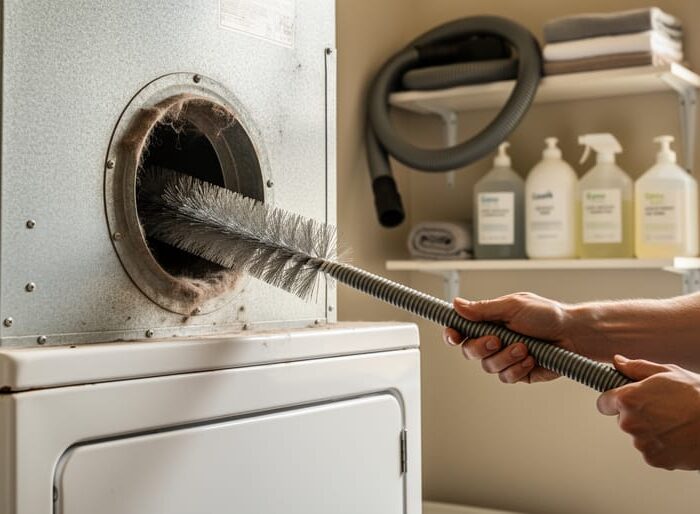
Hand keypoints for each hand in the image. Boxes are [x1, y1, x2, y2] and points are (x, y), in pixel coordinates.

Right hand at [442, 293, 577, 383]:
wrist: (573, 334)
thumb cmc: (547, 315)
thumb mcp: (512, 306)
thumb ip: (483, 309)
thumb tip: (457, 304)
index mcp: (489, 322)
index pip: (461, 330)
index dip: (452, 334)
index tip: (453, 335)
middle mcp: (494, 340)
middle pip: (469, 351)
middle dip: (481, 346)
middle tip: (497, 339)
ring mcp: (505, 357)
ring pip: (488, 366)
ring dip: (506, 357)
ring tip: (525, 347)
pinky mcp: (518, 373)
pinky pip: (506, 377)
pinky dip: (518, 368)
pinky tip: (531, 358)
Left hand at [597, 355, 699, 469]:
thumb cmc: (698, 396)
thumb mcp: (667, 373)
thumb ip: (637, 368)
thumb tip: (618, 362)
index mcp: (628, 399)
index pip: (603, 403)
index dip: (613, 400)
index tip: (621, 400)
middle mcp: (630, 422)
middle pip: (622, 420)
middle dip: (636, 415)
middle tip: (661, 409)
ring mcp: (642, 443)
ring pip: (638, 436)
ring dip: (650, 431)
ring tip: (674, 422)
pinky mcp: (654, 459)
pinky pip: (651, 451)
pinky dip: (661, 446)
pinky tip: (677, 436)